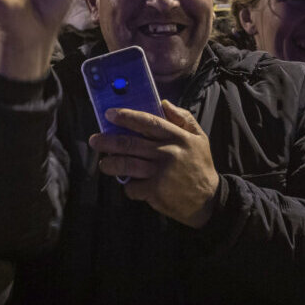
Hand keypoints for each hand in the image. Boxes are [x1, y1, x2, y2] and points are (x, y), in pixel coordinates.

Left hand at [88, 100, 219, 227]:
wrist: (210, 201)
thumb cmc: (200, 165)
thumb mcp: (199, 138)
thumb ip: (182, 118)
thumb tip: (163, 103)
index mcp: (178, 137)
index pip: (148, 122)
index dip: (126, 116)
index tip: (109, 114)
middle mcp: (167, 153)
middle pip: (129, 143)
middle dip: (107, 141)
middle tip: (94, 140)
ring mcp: (160, 173)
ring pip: (125, 164)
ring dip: (109, 164)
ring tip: (104, 163)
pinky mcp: (155, 191)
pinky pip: (131, 186)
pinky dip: (128, 186)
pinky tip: (131, 184)